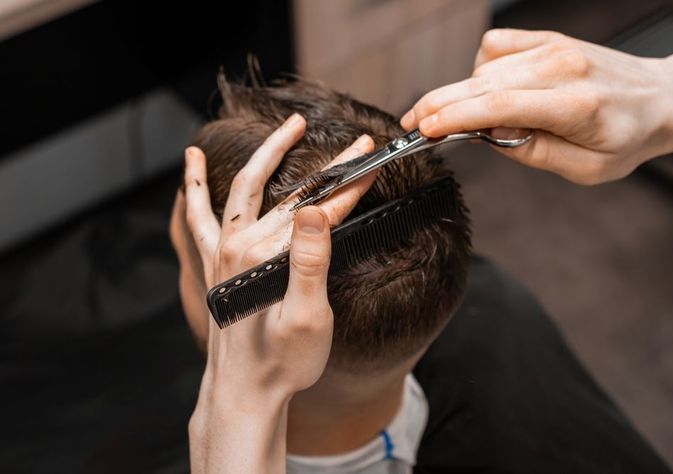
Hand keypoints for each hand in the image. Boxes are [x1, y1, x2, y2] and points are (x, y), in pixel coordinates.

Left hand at [181, 113, 375, 472]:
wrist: (244, 391)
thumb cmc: (282, 362)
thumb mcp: (307, 318)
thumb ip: (310, 262)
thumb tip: (318, 212)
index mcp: (268, 256)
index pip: (322, 209)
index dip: (352, 184)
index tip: (374, 160)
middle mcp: (240, 247)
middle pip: (294, 195)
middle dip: (330, 168)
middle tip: (357, 145)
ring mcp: (223, 252)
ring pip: (247, 189)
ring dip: (268, 155)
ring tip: (288, 129)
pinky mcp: (215, 263)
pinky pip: (198, 215)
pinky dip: (194, 187)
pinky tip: (190, 163)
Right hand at [401, 29, 672, 183]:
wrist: (658, 98)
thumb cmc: (626, 137)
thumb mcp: (585, 169)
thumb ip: (532, 152)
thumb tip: (488, 136)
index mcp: (575, 105)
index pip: (499, 106)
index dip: (454, 118)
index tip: (424, 130)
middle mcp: (561, 68)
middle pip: (481, 83)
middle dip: (438, 104)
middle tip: (412, 124)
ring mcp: (553, 48)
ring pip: (484, 69)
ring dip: (462, 95)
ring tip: (460, 119)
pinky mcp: (547, 39)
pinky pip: (495, 47)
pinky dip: (480, 69)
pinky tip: (485, 88)